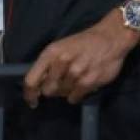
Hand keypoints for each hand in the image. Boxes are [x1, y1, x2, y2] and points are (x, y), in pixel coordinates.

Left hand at [23, 9, 138, 106]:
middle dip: (53, 89)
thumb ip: (48, 65)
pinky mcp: (88, 81)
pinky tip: (83, 83)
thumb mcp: (61, 48)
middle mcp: (61, 62)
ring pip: (62, 94)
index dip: (29, 94)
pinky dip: (77, 94)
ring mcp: (75, 72)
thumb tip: (38, 86)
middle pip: (47, 90)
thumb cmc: (83, 43)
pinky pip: (74, 97)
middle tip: (62, 82)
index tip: (32, 101)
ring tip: (76, 77)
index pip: (31, 79)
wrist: (110, 38)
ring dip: (67, 90)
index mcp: (51, 53)